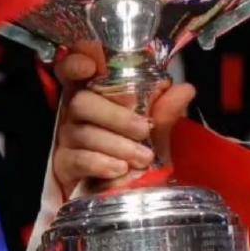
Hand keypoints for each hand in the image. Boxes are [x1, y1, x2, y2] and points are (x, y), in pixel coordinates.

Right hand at [52, 44, 194, 198]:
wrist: (129, 189)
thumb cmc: (138, 150)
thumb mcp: (157, 131)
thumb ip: (166, 110)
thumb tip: (184, 89)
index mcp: (96, 93)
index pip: (74, 68)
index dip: (76, 61)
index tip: (89, 66)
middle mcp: (76, 112)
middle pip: (81, 102)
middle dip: (115, 115)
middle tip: (144, 129)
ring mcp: (67, 138)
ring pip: (83, 133)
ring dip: (116, 144)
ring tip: (143, 157)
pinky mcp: (64, 164)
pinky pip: (77, 159)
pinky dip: (100, 163)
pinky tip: (119, 168)